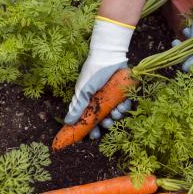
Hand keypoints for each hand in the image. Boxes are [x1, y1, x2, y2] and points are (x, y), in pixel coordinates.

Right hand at [64, 17, 134, 136]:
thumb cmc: (93, 73)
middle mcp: (100, 100)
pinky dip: (124, 108)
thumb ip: (77, 107)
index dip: (90, 129)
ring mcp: (112, 97)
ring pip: (114, 114)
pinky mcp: (123, 92)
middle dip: (105, 125)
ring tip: (115, 114)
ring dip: (115, 117)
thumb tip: (67, 122)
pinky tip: (122, 106)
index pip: (88, 119)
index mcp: (88, 101)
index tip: (92, 136)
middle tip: (106, 125)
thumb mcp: (84, 90)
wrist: (108, 56)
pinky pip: (125, 105)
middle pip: (103, 119)